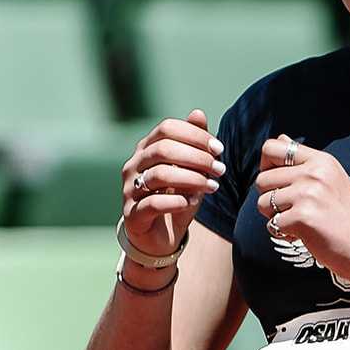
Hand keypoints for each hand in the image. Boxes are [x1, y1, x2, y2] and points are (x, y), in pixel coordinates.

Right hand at [120, 110, 225, 257]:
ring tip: (212, 187)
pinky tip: (192, 202)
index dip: (195, 135)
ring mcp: (129, 189)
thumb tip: (198, 113)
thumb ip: (194, 143)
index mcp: (146, 149)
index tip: (219, 149)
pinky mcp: (132, 215)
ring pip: (159, 175)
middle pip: (163, 149)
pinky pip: (153, 203)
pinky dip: (177, 201)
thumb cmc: (176, 197)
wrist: (160, 236)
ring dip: (192, 179)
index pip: (167, 128)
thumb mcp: (191, 170)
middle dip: (197, 157)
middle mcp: (133, 165)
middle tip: (220, 169)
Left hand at [253, 134, 349, 283]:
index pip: (272, 147)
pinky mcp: (302, 217)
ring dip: (275, 217)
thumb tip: (281, 138)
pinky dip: (283, 234)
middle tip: (291, 209)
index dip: (266, 166)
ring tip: (299, 222)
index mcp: (321, 160)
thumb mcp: (332, 179)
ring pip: (262, 202)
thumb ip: (305, 161)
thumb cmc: (348, 217)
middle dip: (269, 198)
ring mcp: (308, 194)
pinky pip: (271, 224)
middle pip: (262, 179)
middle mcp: (314, 173)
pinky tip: (302, 235)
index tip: (277, 182)